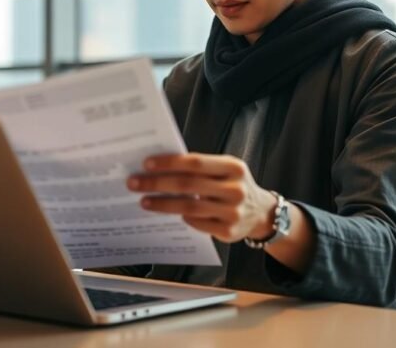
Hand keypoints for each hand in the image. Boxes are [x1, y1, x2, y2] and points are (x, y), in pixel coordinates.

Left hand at [127, 153, 277, 242]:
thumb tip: (161, 166)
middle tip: (135, 183)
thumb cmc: (233, 185)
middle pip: (188, 185)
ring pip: (189, 207)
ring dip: (163, 204)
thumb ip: (201, 167)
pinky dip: (182, 218)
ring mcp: (233, 213)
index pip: (195, 163)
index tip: (146, 164)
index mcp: (233, 167)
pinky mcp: (229, 232)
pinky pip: (197, 224)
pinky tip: (169, 215)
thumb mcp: (226, 169)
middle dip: (157, 183)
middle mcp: (235, 189)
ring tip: (144, 201)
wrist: (261, 212)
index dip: (169, 163)